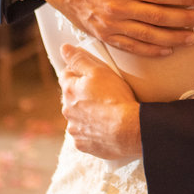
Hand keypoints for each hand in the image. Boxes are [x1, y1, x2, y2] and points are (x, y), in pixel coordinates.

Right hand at [29, 0, 193, 55]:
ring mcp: (111, 25)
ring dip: (173, 38)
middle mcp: (117, 8)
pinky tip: (167, 50)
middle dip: (185, 19)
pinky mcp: (105, 36)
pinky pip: (132, 47)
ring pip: (148, 36)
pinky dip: (151, 51)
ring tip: (193, 37)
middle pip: (159, 17)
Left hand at [60, 44, 141, 159]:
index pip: (66, 76)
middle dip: (82, 95)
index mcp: (69, 91)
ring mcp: (74, 130)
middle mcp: (67, 111)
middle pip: (71, 98)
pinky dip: (92, 131)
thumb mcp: (99, 71)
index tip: (92, 76)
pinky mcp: (83, 145)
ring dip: (86, 114)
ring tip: (106, 113)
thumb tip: (64, 49)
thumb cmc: (115, 98)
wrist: (129, 130)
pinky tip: (105, 128)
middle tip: (103, 95)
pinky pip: (84, 135)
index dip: (79, 73)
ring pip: (77, 117)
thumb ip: (79, 59)